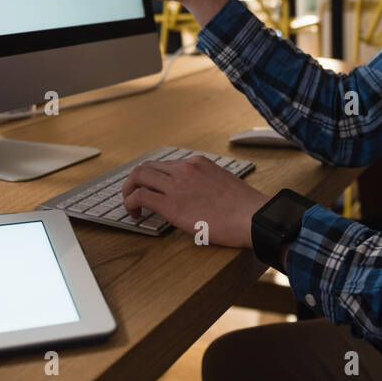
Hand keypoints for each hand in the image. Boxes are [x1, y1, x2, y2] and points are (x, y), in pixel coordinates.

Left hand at [121, 156, 270, 247]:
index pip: (165, 164)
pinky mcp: (172, 204)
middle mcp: (184, 169)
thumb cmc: (245, 208)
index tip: (151, 189)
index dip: (153, 178)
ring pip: (138, 176)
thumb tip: (196, 196)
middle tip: (133, 196)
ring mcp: (176, 185)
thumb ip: (205, 183)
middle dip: (134, 181)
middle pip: (146, 166)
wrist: (253, 217)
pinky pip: (139, 196)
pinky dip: (130, 203)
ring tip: (130, 206)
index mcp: (197, 163)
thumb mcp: (223, 183)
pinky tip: (135, 215)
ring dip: (128, 191)